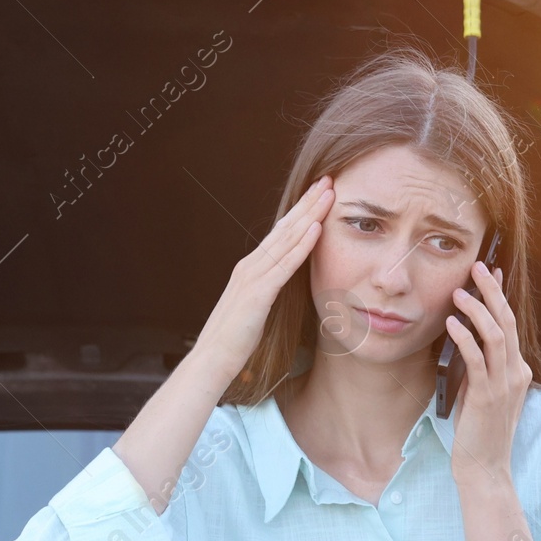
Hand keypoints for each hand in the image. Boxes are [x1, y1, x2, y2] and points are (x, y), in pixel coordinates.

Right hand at [193, 175, 333, 379]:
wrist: (212, 360)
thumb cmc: (235, 341)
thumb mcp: (256, 309)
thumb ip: (268, 293)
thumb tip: (283, 287)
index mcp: (251, 269)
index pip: (280, 234)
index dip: (300, 212)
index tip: (319, 194)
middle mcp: (250, 266)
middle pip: (285, 228)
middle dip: (307, 203)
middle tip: (328, 180)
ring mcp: (253, 277)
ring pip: (286, 239)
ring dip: (309, 215)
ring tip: (328, 194)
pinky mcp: (258, 293)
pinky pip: (285, 265)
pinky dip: (302, 245)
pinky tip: (317, 229)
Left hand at [445, 261, 529, 488]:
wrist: (485, 467)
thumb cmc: (479, 432)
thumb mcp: (482, 393)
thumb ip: (480, 368)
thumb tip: (464, 338)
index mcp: (518, 371)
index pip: (510, 325)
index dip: (500, 297)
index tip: (490, 273)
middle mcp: (516, 373)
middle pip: (507, 322)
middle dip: (492, 292)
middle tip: (478, 267)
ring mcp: (504, 384)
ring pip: (496, 335)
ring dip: (478, 309)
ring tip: (460, 291)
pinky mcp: (486, 395)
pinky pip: (477, 358)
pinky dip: (465, 337)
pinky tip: (451, 323)